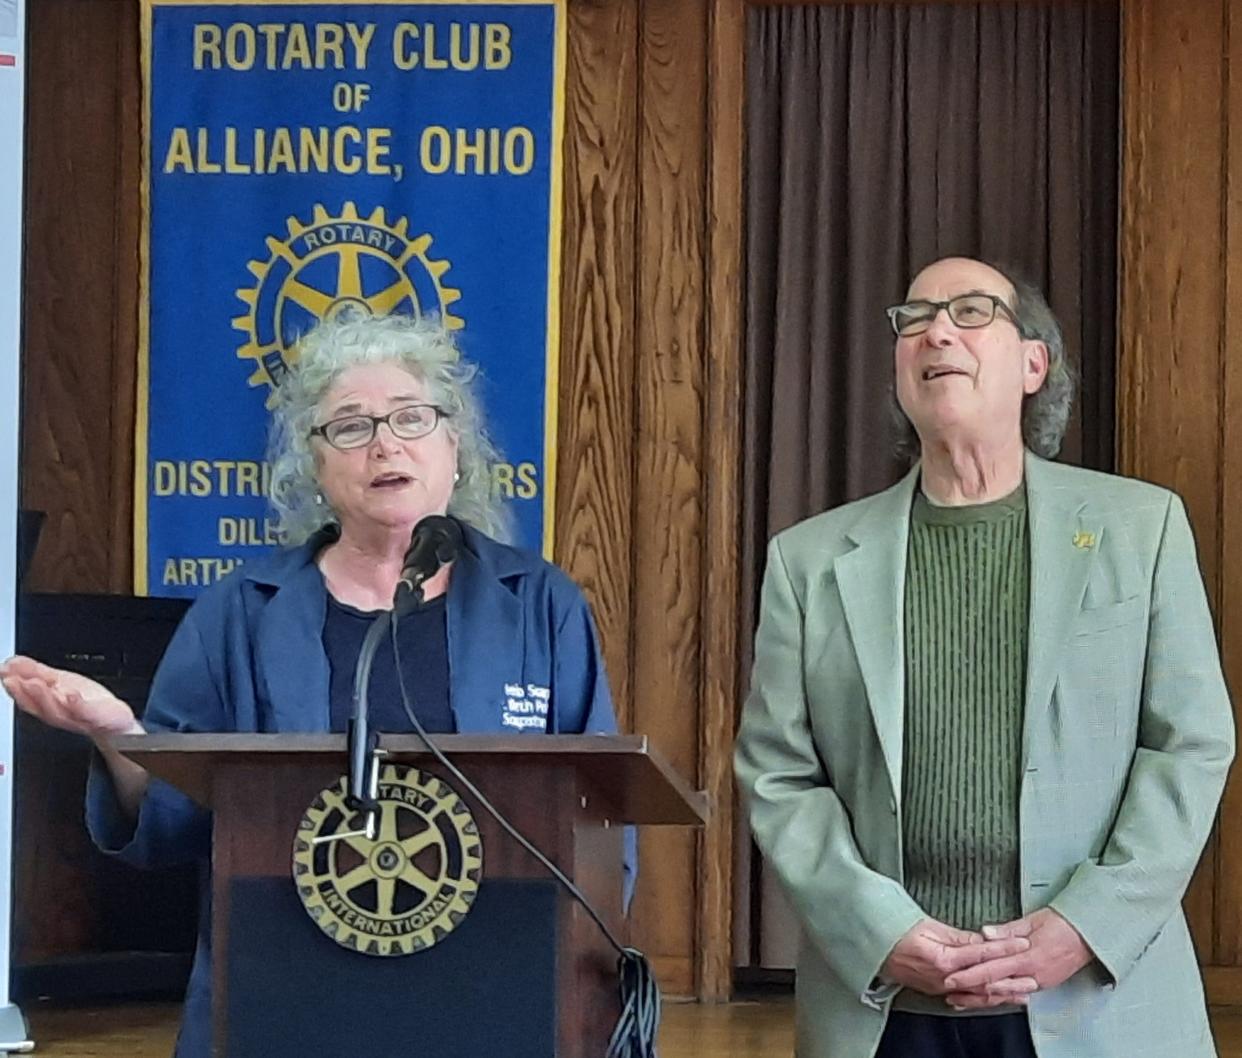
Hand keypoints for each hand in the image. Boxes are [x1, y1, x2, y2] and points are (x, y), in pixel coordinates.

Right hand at [1, 655, 139, 739]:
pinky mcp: (98, 718)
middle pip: (41, 706)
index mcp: (49, 705)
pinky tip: (71, 694)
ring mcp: (79, 718)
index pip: (28, 699)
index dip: (15, 689)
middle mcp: (60, 714)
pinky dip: (77, 704)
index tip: (5, 673)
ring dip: (45, 697)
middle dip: (26, 692)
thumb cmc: (83, 702)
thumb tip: (10, 662)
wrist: (113, 723)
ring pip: (59, 711)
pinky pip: (86, 712)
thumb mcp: (58, 682)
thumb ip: (34, 672)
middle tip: (14, 679)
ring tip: (36, 683)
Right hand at [881, 917, 1034, 1002]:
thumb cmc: (896, 933)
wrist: (874, 949)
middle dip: (1012, 979)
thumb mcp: (928, 926)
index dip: (1004, 947)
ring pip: (979, 994)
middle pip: (985, 980)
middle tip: (1034, 977)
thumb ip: (957, 936)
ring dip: (1004, 993)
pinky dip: (986, 999)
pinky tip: (997, 998)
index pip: (981, 953)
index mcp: (943, 959)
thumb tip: (981, 939)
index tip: (1023, 943)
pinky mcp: (939, 991)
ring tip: (1024, 993)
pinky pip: (968, 998)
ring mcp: (942, 988)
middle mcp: (945, 978)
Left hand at [942, 908, 1093, 1009]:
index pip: (992, 968)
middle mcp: (1034, 974)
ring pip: (1006, 993)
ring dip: (984, 997)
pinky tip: (990, 996)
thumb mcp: (1033, 920)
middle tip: (950, 991)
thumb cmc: (1062, 922)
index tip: (952, 977)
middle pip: (996, 985)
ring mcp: (1041, 981)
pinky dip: (1002, 995)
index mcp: (1028, 956)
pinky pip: (1020, 993)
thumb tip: (984, 933)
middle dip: (971, 990)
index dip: (970, 974)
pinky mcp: (1045, 983)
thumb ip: (1007, 930)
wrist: (1091, 934)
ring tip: (963, 998)